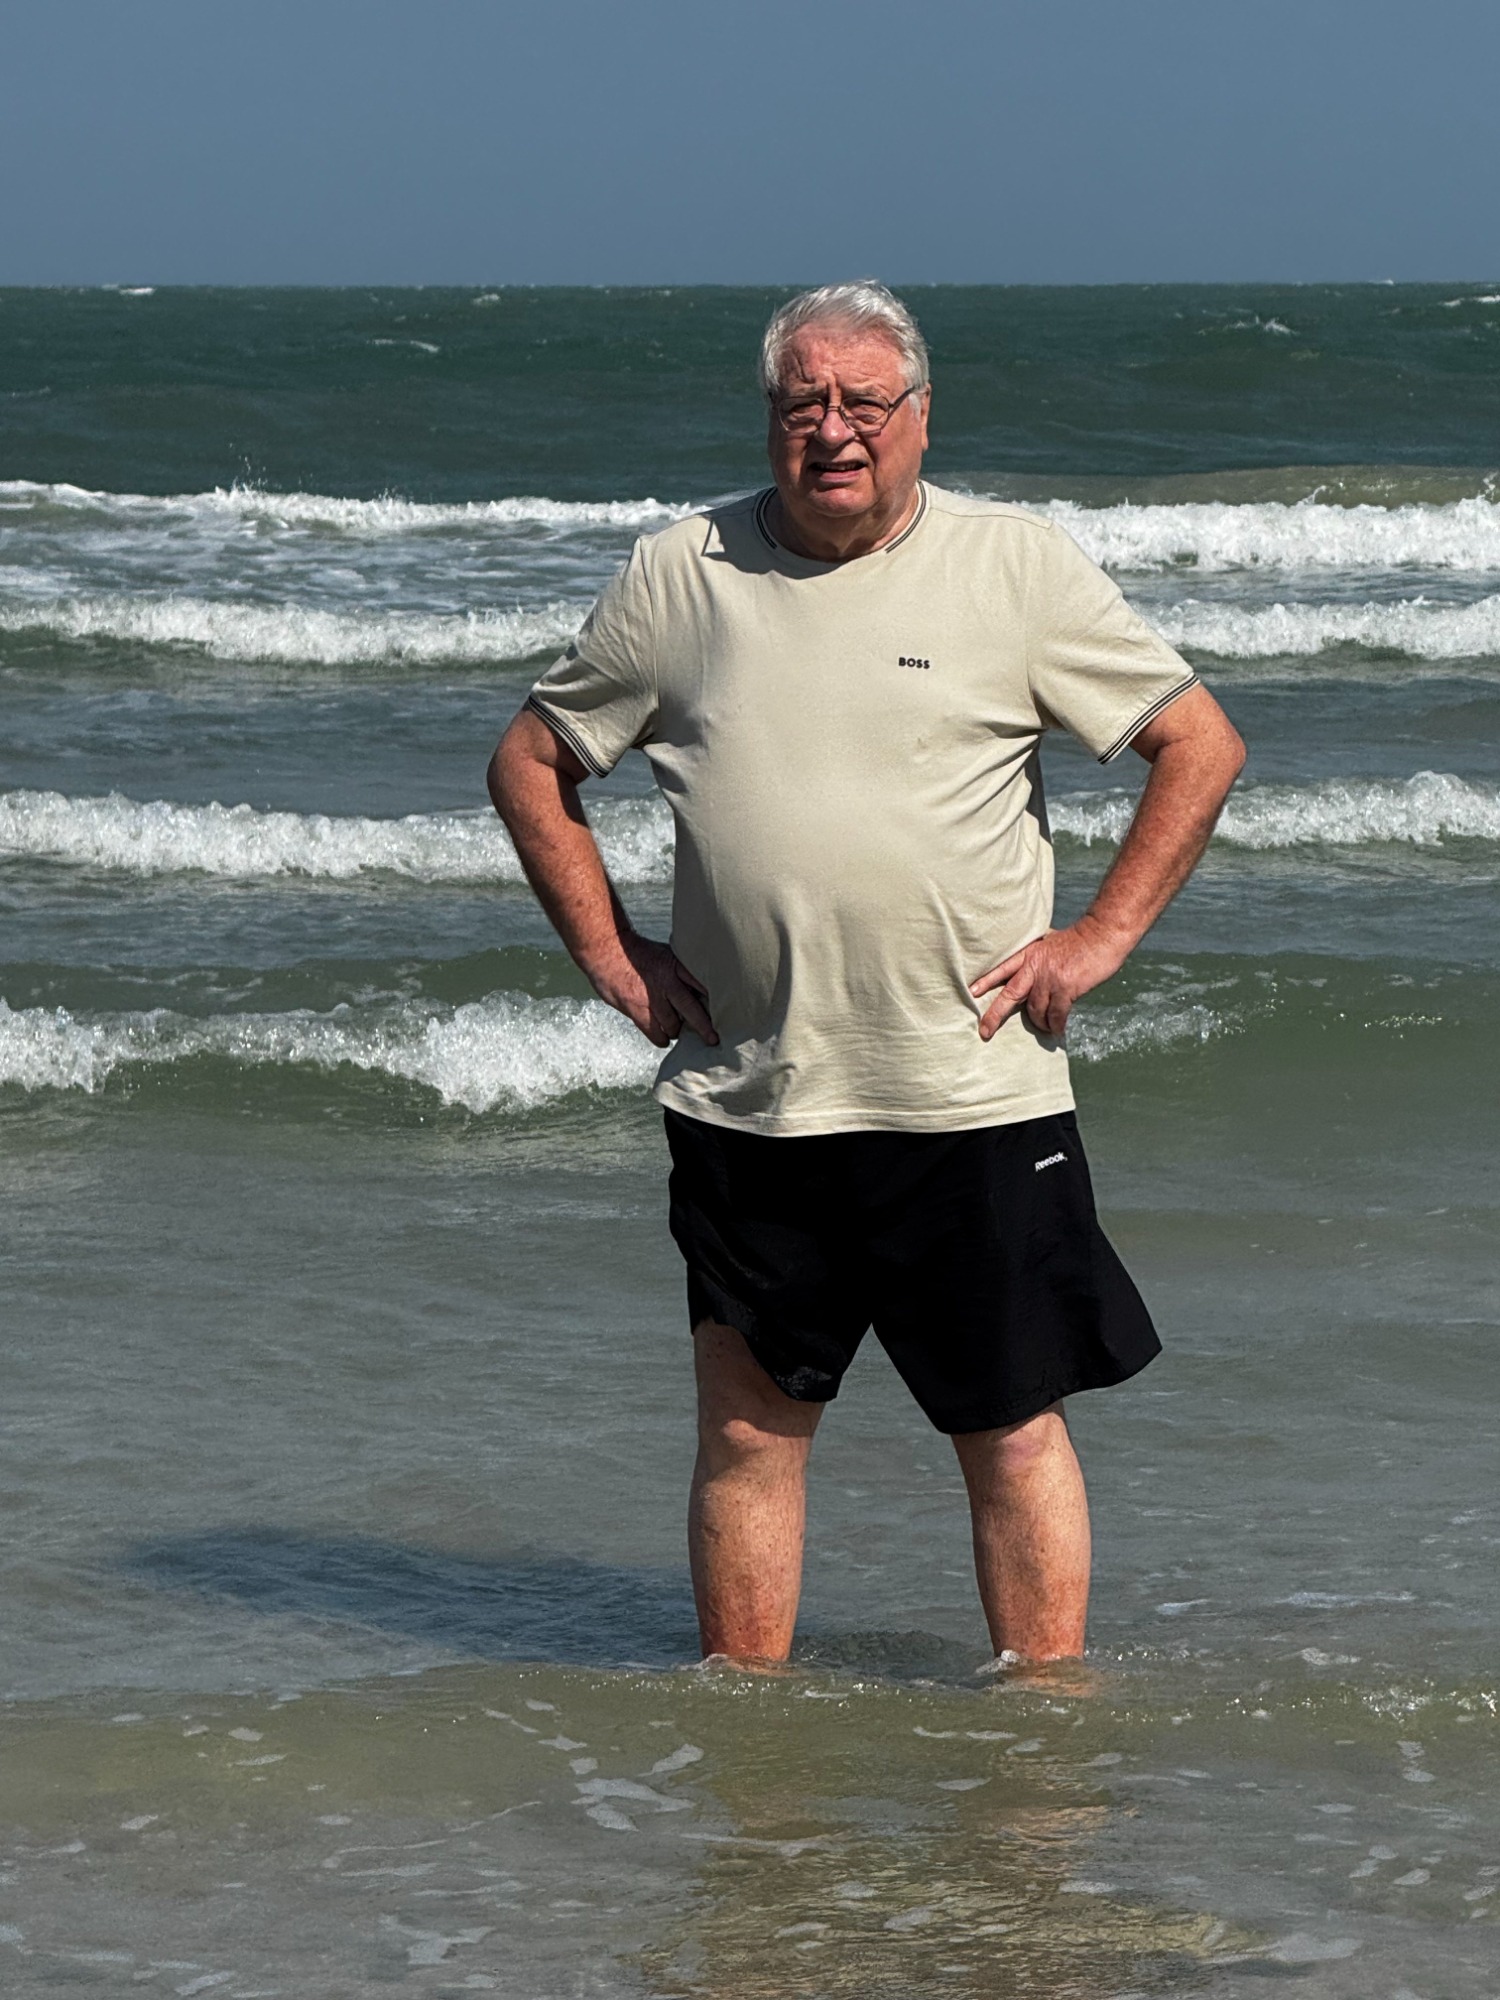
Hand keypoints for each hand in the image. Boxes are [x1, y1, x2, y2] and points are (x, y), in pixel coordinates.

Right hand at [586, 931, 717, 1048]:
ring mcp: (651, 998)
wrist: (605, 950)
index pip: (702, 984)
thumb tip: (700, 983)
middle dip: (705, 1027)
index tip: (728, 1011)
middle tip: (714, 1039)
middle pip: (692, 1010)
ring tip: (678, 1029)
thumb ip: (680, 970)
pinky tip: (664, 1036)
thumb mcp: (665, 953)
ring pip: (674, 1026)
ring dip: (677, 1030)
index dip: (715, 999)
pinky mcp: (637, 1010)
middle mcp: (666, 982)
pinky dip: (662, 1038)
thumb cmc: (635, 953)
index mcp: (675, 966)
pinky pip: (656, 1034)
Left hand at [969, 917, 1129, 1040]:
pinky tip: (1057, 1030)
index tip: (971, 992)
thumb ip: (1039, 958)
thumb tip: (1034, 976)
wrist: (1103, 934)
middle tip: (984, 1031)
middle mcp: (1035, 966)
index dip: (987, 980)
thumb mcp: (1051, 942)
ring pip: (1035, 1010)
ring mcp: (1050, 977)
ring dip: (1039, 1023)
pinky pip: (1056, 1014)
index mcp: (1030, 953)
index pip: (1003, 968)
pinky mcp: (1066, 988)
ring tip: (1045, 1029)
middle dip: (994, 1015)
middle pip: (1009, 995)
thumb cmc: (1081, 940)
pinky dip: (1056, 1025)